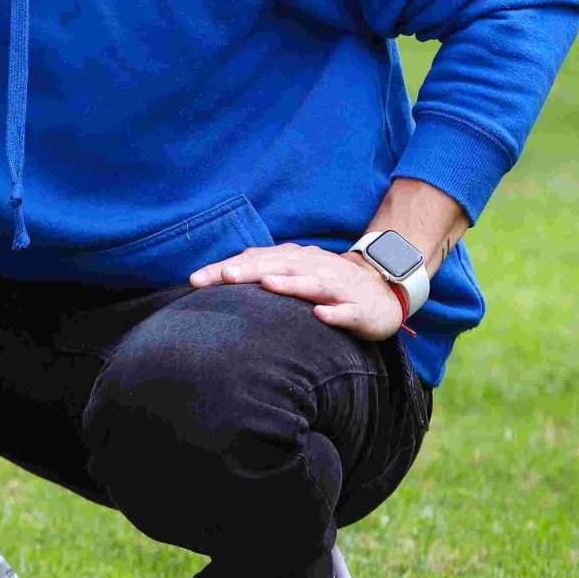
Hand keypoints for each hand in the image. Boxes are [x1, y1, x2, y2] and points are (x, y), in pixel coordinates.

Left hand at [188, 243, 406, 341]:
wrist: (384, 292)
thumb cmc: (331, 283)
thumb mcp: (298, 271)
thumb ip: (267, 268)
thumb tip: (230, 264)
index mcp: (296, 261)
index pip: (255, 262)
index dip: (226, 269)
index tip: (195, 280)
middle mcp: (315, 269)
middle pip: (279, 267)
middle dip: (251, 271)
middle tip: (223, 277)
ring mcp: (338, 289)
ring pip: (313, 285)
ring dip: (291, 285)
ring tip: (266, 285)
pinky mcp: (359, 310)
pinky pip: (346, 312)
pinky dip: (334, 313)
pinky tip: (320, 316)